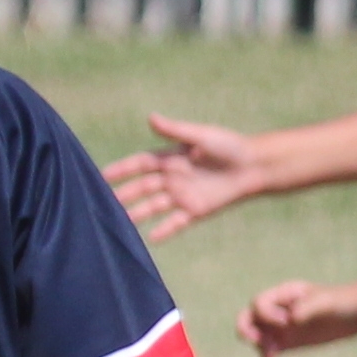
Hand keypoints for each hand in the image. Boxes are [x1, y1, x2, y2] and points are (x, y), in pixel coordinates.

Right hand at [108, 115, 262, 238]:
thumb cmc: (230, 146)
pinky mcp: (197, 210)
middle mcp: (173, 178)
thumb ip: (176, 130)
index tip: (101, 175)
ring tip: (120, 222)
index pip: (140, 164)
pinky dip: (164, 230)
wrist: (255, 167)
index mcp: (171, 158)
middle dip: (124, 195)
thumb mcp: (202, 136)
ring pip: (154, 206)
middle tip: (103, 203)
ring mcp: (183, 195)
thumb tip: (151, 117)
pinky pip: (176, 222)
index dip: (122, 169)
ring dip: (138, 214)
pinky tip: (150, 239)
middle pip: (142, 188)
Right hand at [239, 279, 356, 356]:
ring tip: (271, 356)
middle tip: (257, 340)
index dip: (266, 315)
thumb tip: (290, 319)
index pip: (259, 303)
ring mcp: (283, 326)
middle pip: (248, 317)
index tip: (287, 322)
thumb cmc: (343, 301)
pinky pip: (270, 349)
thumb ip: (308, 308)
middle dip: (246, 328)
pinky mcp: (291, 342)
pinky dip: (266, 356)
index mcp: (284, 294)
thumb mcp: (327, 302)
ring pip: (257, 335)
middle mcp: (279, 309)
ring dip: (258, 345)